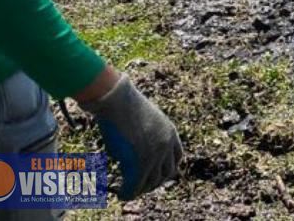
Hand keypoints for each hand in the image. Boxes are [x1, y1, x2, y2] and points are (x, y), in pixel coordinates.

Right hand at [80, 74, 183, 199]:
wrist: (116, 99)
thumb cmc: (123, 105)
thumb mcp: (142, 120)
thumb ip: (146, 137)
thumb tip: (134, 154)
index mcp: (170, 132)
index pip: (177, 158)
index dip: (166, 169)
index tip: (154, 174)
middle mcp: (166, 144)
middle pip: (167, 174)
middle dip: (154, 182)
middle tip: (139, 186)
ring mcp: (155, 154)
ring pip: (151, 182)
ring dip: (140, 189)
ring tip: (128, 191)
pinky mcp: (139, 162)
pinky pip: (136, 185)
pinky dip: (129, 192)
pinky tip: (120, 194)